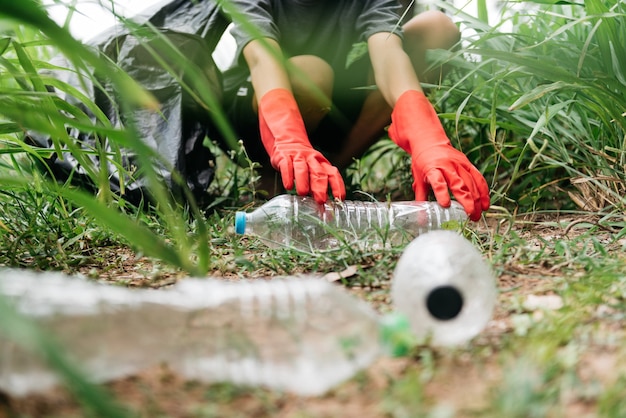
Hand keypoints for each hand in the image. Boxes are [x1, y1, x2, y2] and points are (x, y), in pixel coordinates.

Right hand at [258, 88, 345, 202]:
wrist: (288, 141)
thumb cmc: (304, 161)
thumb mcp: (314, 169)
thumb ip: (319, 183)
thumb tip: (325, 202)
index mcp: (322, 163)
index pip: (333, 174)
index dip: (337, 186)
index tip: (339, 198)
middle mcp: (312, 159)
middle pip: (318, 172)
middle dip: (320, 187)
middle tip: (320, 200)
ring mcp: (298, 157)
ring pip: (302, 169)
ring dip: (303, 181)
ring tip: (303, 193)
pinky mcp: (284, 157)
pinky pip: (286, 166)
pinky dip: (287, 176)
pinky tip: (288, 186)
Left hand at [389, 90, 489, 220]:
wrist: (429, 140)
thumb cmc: (421, 162)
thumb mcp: (417, 178)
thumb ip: (421, 198)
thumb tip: (421, 219)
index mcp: (432, 169)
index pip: (437, 182)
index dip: (441, 193)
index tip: (446, 205)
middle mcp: (447, 166)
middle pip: (460, 184)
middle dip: (467, 201)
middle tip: (471, 217)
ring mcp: (459, 164)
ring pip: (471, 182)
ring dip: (477, 199)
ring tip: (478, 215)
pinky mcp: (467, 163)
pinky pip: (478, 177)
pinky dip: (483, 191)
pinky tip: (485, 203)